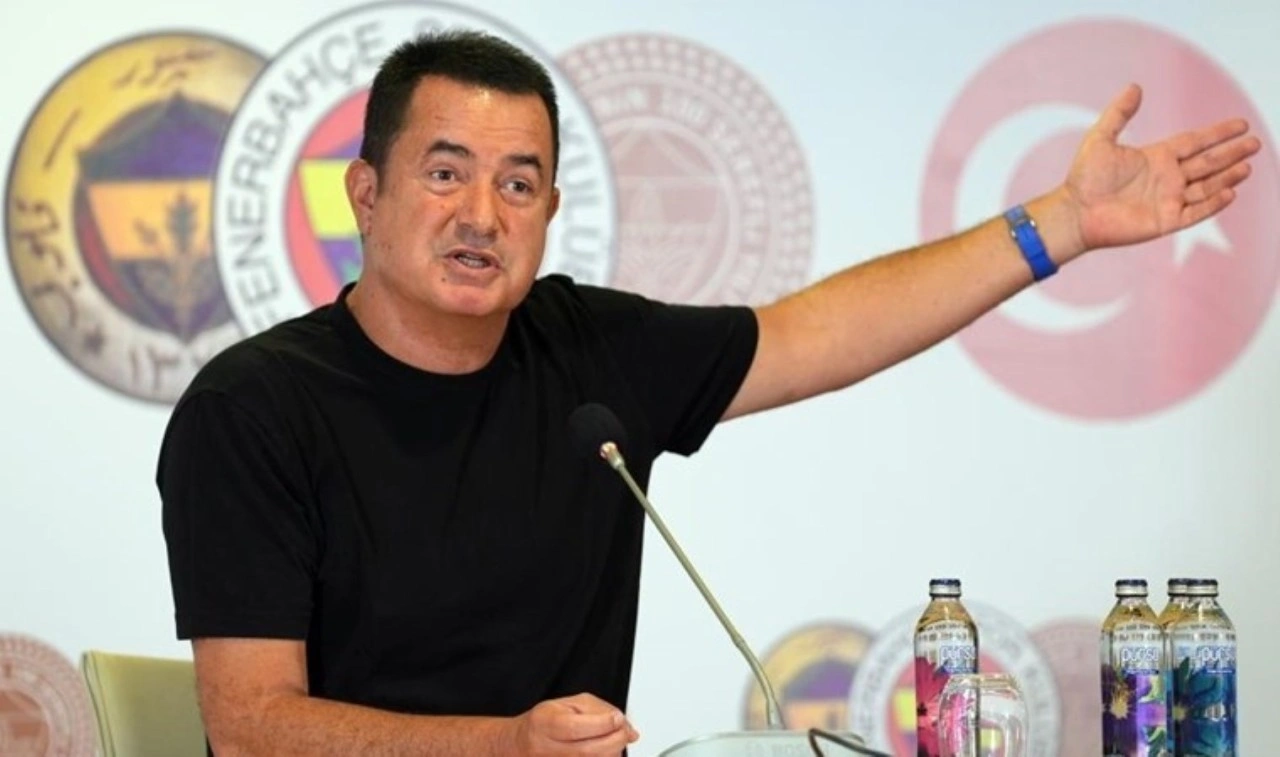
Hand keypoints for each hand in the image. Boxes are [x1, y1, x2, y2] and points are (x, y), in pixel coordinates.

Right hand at [510, 693, 639, 755]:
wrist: (522, 745)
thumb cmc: (545, 722)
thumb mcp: (568, 703)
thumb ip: (599, 710)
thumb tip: (625, 726)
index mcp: (546, 724)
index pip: (577, 727)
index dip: (603, 723)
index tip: (618, 718)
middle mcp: (548, 750)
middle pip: (589, 751)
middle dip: (615, 739)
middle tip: (624, 730)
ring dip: (613, 752)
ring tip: (613, 739)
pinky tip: (605, 752)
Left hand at [1062, 83, 1260, 251]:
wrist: (1074, 212)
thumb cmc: (1084, 178)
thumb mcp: (1100, 138)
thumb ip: (1119, 113)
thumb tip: (1135, 87)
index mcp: (1156, 157)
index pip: (1195, 142)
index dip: (1217, 134)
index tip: (1240, 125)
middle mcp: (1167, 178)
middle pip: (1207, 163)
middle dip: (1231, 153)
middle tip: (1255, 143)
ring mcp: (1168, 199)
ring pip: (1206, 186)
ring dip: (1227, 176)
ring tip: (1247, 165)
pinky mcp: (1165, 221)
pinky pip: (1195, 211)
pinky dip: (1213, 203)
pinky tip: (1230, 192)